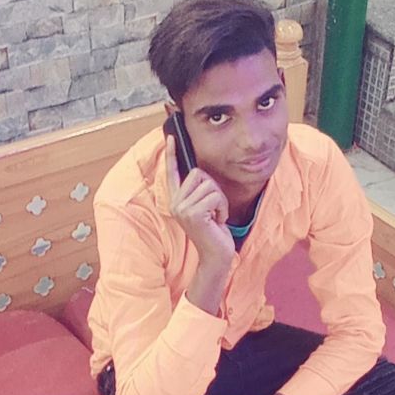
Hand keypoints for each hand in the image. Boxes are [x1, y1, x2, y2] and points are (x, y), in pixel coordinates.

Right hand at [165, 135, 234, 265]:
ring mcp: (182, 208)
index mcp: (177, 200)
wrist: (216, 257)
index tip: (171, 137)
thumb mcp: (207, 208)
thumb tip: (202, 174)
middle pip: (198, 174)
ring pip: (209, 185)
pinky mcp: (193, 213)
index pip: (173, 172)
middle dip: (214, 188)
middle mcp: (175, 203)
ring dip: (220, 200)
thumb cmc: (214, 232)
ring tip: (216, 217)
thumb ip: (201, 192)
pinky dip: (222, 208)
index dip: (171, 154)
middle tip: (214, 209)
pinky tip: (218, 221)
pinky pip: (215, 196)